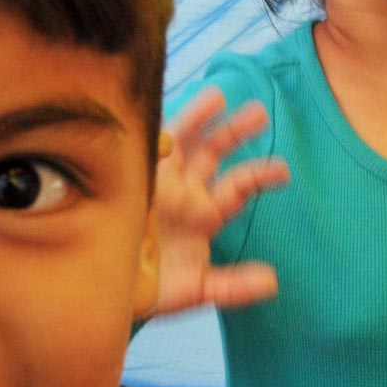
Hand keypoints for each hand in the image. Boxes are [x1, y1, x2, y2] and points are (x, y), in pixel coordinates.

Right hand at [147, 89, 289, 317]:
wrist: (103, 292)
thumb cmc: (152, 291)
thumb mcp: (194, 291)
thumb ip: (233, 287)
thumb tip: (273, 282)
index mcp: (204, 213)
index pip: (238, 186)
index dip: (260, 175)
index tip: (283, 171)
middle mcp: (184, 190)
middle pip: (214, 152)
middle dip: (235, 132)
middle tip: (260, 112)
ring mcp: (156, 179)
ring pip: (182, 139)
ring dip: (199, 116)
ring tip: (217, 94)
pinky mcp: (126, 176)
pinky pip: (142, 145)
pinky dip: (152, 128)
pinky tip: (160, 109)